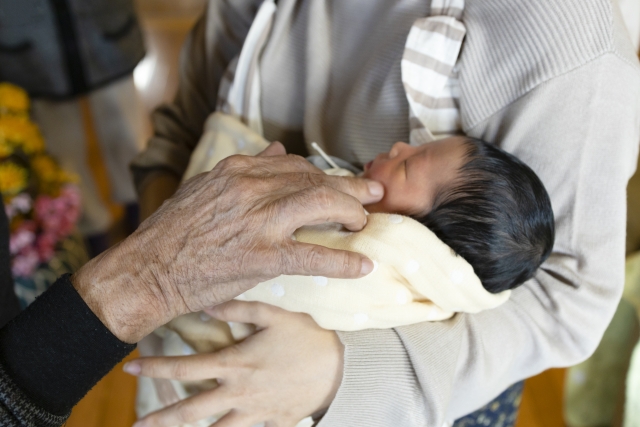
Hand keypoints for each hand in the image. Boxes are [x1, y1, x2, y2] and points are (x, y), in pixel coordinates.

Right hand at [72, 143, 383, 342]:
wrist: (146, 269)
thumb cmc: (172, 232)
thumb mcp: (204, 188)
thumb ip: (244, 169)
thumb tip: (277, 150)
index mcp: (238, 171)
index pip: (294, 165)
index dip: (322, 175)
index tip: (336, 184)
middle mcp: (251, 188)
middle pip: (315, 180)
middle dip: (350, 186)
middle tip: (372, 194)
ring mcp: (259, 221)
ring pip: (321, 204)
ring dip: (351, 213)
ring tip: (366, 224)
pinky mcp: (262, 256)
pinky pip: (313, 256)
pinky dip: (343, 261)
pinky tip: (363, 266)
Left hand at [125, 301, 343, 426]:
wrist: (341, 369)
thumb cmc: (307, 337)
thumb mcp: (275, 315)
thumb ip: (239, 308)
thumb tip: (206, 305)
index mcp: (235, 364)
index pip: (185, 367)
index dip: (155, 368)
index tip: (129, 368)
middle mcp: (238, 392)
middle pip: (190, 410)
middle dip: (159, 418)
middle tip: (135, 425)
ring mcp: (254, 412)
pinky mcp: (271, 423)